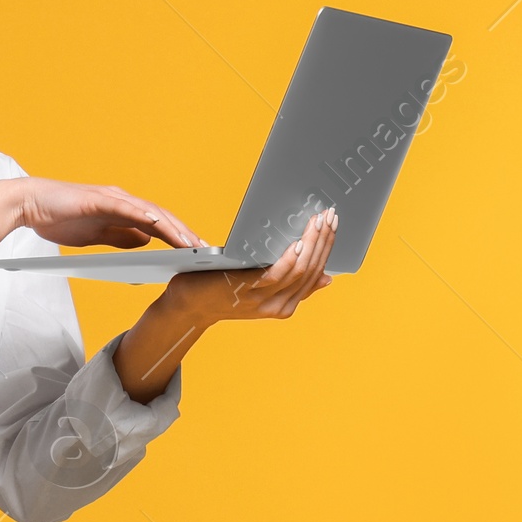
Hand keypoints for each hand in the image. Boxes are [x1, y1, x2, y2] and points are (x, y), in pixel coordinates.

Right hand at [17, 178, 203, 252]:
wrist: (31, 205)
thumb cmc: (60, 218)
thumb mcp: (96, 236)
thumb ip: (120, 237)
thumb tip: (145, 242)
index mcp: (122, 211)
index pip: (157, 224)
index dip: (177, 236)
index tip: (195, 251)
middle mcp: (122, 200)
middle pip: (160, 217)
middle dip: (183, 233)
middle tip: (203, 249)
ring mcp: (111, 198)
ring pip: (148, 212)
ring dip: (170, 226)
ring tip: (188, 241)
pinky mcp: (98, 198)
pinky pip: (125, 207)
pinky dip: (142, 214)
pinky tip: (156, 223)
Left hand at [158, 207, 336, 325]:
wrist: (188, 306)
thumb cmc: (221, 290)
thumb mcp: (261, 289)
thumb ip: (289, 282)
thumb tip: (325, 278)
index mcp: (284, 305)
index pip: (315, 274)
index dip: (327, 248)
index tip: (333, 225)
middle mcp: (277, 306)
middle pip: (310, 270)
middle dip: (323, 241)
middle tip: (330, 215)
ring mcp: (262, 301)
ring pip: (298, 270)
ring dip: (311, 243)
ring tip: (318, 221)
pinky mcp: (246, 290)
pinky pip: (275, 274)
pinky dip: (289, 258)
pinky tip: (297, 242)